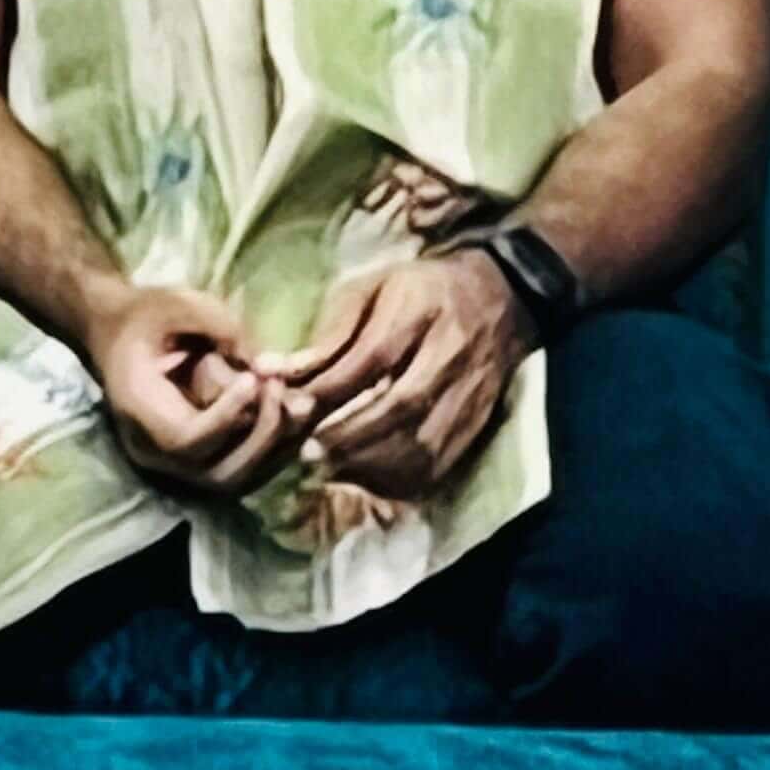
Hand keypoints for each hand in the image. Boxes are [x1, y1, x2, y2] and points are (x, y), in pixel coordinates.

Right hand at [87, 283, 306, 498]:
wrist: (116, 335)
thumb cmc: (145, 316)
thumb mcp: (176, 304)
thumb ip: (218, 326)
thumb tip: (269, 364)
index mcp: (138, 411)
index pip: (186, 439)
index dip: (227, 418)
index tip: (255, 379)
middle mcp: (153, 451)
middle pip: (217, 474)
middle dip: (262, 437)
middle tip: (284, 390)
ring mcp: (175, 466)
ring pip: (235, 482)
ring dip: (276, 449)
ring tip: (301, 404)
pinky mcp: (196, 465)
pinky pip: (240, 474)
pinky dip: (273, 453)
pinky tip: (293, 417)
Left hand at [266, 250, 525, 504]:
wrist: (499, 300)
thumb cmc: (419, 290)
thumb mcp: (370, 290)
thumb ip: (327, 335)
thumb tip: (270, 371)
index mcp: (422, 307)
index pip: (375, 356)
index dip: (333, 389)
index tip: (294, 410)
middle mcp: (452, 352)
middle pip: (403, 405)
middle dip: (350, 435)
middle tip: (307, 452)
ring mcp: (471, 393)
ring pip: (424, 443)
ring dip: (372, 463)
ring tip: (331, 468)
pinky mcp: (477, 424)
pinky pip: (440, 464)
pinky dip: (400, 478)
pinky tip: (368, 477)